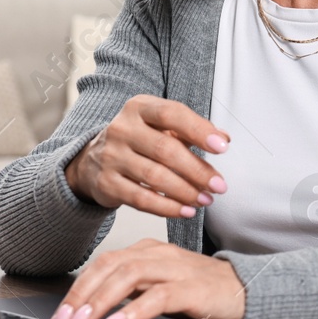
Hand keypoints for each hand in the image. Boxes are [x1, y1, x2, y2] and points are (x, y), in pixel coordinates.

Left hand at [47, 239, 246, 318]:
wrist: (246, 290)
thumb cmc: (200, 292)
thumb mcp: (157, 288)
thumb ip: (129, 291)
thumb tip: (89, 310)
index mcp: (147, 252)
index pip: (102, 265)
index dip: (76, 290)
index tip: (57, 318)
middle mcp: (158, 255)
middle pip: (109, 266)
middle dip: (80, 295)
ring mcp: (176, 269)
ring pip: (129, 276)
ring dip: (100, 300)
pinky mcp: (192, 288)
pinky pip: (158, 296)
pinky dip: (134, 310)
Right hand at [64, 94, 230, 218]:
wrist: (92, 161)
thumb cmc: (139, 141)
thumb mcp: (162, 127)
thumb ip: (192, 130)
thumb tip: (225, 138)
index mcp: (139, 107)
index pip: (172, 114)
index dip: (199, 130)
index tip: (223, 148)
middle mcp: (122, 129)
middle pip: (165, 150)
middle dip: (197, 170)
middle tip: (220, 186)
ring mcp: (111, 156)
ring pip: (154, 177)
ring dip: (186, 191)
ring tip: (206, 200)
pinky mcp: (106, 183)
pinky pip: (140, 199)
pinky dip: (167, 207)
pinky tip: (186, 211)